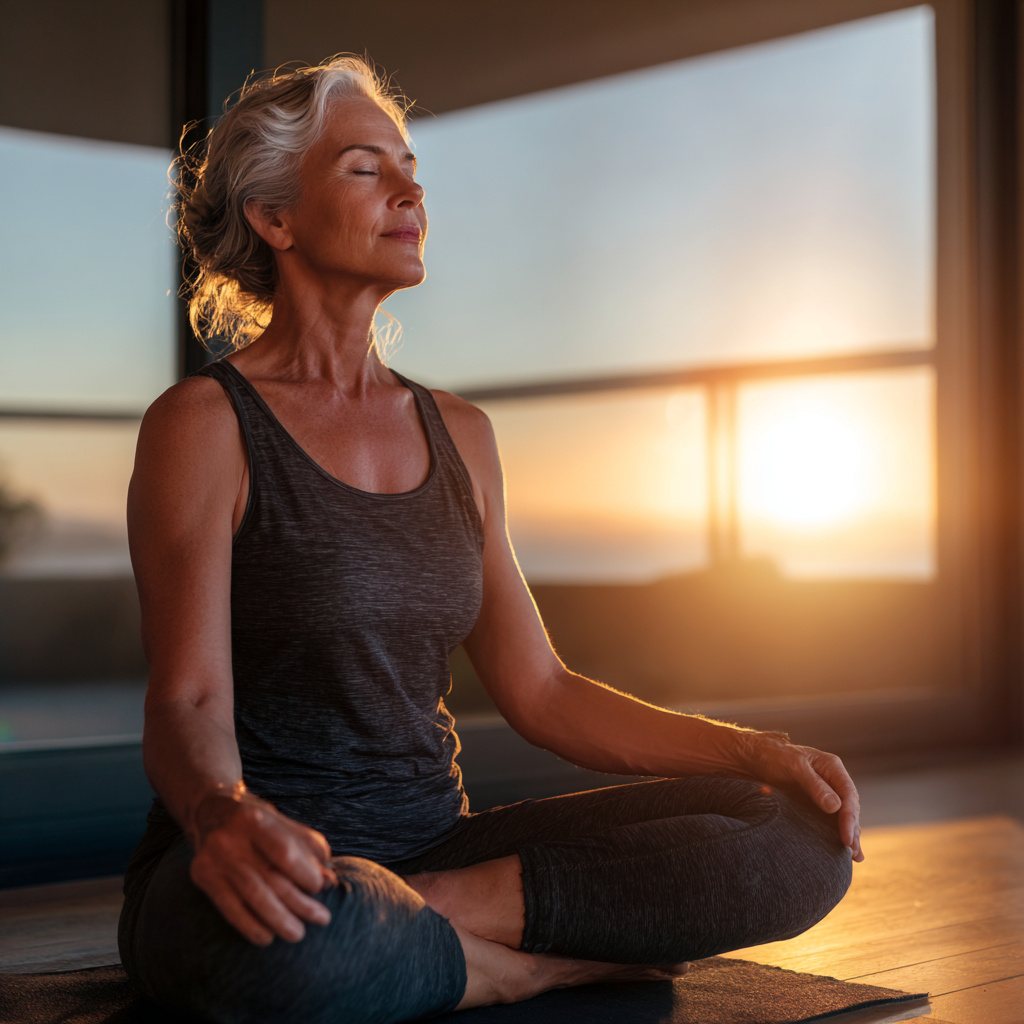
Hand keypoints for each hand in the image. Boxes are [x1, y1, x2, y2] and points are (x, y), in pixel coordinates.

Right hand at [188, 789, 338, 944]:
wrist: (213, 813)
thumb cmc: (262, 824)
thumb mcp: (288, 828)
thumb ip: (311, 852)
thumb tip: (328, 882)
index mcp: (255, 819)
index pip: (285, 854)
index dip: (306, 875)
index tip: (320, 888)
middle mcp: (230, 838)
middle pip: (270, 879)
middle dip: (299, 903)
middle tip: (322, 919)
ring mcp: (214, 858)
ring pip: (252, 896)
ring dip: (278, 920)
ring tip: (298, 934)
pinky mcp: (202, 875)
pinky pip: (230, 908)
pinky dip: (250, 926)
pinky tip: (267, 937)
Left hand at [734, 732, 863, 861]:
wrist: (753, 758)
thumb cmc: (773, 756)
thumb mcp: (794, 767)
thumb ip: (814, 785)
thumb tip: (835, 807)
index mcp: (831, 767)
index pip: (848, 794)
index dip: (849, 817)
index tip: (846, 838)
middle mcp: (832, 780)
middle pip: (849, 808)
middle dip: (852, 830)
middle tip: (852, 852)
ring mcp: (824, 792)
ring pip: (842, 816)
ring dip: (849, 835)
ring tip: (854, 856)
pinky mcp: (814, 803)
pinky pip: (830, 819)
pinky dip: (837, 832)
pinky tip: (843, 848)